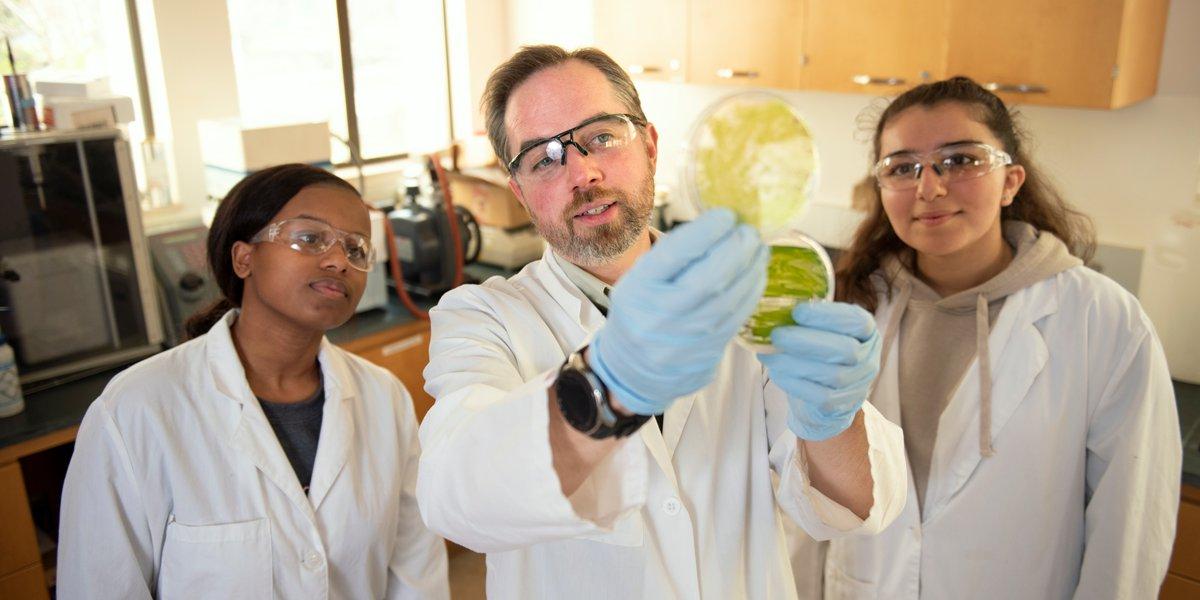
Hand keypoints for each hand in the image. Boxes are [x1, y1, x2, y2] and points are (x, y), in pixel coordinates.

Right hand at [589, 209, 767, 415]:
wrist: (635, 367)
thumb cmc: (642, 310)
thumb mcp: (642, 279)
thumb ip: (675, 255)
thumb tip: (722, 224)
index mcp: (639, 288)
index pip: (676, 254)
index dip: (707, 231)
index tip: (727, 214)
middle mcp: (661, 316)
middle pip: (710, 278)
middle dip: (738, 248)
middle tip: (750, 230)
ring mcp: (686, 338)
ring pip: (730, 299)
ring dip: (751, 268)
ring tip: (759, 247)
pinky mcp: (707, 352)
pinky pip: (737, 317)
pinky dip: (752, 291)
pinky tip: (757, 273)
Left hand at [758, 302, 880, 440]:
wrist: (822, 393)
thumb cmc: (818, 352)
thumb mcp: (819, 329)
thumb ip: (806, 318)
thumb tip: (774, 307)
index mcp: (866, 332)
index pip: (856, 321)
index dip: (828, 316)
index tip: (797, 311)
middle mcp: (868, 357)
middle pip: (846, 350)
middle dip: (807, 342)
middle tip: (777, 335)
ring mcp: (858, 384)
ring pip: (832, 375)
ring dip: (796, 364)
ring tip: (770, 355)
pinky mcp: (842, 405)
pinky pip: (821, 397)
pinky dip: (795, 384)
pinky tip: (777, 373)